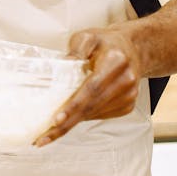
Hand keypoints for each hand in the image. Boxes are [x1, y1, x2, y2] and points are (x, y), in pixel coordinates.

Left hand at [34, 27, 142, 146]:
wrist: (133, 50)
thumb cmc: (105, 43)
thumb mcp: (88, 36)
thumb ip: (76, 49)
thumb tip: (61, 67)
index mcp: (116, 61)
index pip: (92, 88)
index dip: (73, 105)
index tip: (56, 119)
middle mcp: (126, 81)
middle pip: (92, 106)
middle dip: (66, 124)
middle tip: (43, 138)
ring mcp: (129, 96)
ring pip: (95, 114)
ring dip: (71, 125)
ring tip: (48, 134)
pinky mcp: (128, 105)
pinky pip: (101, 115)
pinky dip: (83, 118)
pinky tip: (68, 120)